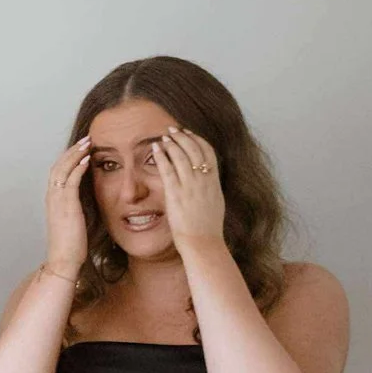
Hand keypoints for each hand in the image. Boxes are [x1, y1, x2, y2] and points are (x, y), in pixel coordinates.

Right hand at [43, 136, 94, 278]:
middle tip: (87, 138)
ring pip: (62, 169)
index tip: (83, 148)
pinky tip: (88, 159)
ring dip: (75, 154)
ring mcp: (57, 201)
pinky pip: (70, 181)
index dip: (70, 158)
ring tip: (88, 143)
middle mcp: (52, 198)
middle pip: (58, 165)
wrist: (64, 260)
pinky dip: (78, 167)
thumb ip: (79, 205)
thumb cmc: (72, 245)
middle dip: (72, 150)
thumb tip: (92, 197)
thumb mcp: (76, 220)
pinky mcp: (66, 206)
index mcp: (54, 200)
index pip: (59, 172)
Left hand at [152, 126, 225, 255]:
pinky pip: (168, 170)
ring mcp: (190, 187)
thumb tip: (208, 185)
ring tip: (164, 136)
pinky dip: (162, 156)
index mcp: (214, 183)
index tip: (190, 133)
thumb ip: (210, 192)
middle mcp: (203, 181)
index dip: (198, 141)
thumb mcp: (215, 204)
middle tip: (173, 129)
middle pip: (195, 150)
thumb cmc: (207, 229)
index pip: (209, 153)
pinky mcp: (177, 195)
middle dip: (184, 137)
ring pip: (182, 156)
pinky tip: (156, 149)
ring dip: (172, 143)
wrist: (203, 243)